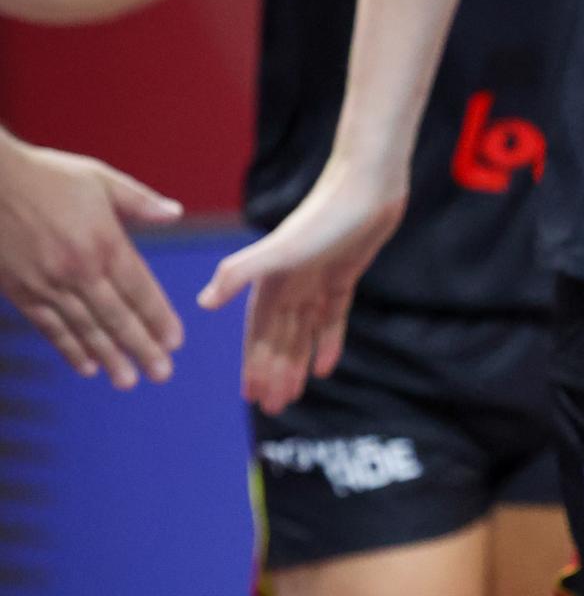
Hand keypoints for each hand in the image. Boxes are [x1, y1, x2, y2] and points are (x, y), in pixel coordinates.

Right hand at [0, 136, 183, 384]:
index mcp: (104, 241)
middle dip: (142, 348)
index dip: (158, 318)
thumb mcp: (99, 178)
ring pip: (85, 328)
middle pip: (117, 317)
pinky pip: (50, 326)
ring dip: (109, 357)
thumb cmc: (46, 175)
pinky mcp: (21, 291)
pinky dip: (69, 348)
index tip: (174, 341)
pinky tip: (86, 366)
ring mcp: (48, 283)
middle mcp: (79, 269)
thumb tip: (174, 214)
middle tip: (162, 374)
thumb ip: (140, 201)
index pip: (139, 289)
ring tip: (127, 380)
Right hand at [198, 155, 406, 412]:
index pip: (259, 333)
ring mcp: (316, 281)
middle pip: (280, 338)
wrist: (367, 187)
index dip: (254, 364)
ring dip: (297, 363)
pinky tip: (325, 367)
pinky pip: (331, 318)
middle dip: (275, 372)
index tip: (250, 397)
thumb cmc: (324, 217)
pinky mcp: (343, 276)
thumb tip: (203, 304)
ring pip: (303, 333)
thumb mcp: (281, 251)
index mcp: (270, 283)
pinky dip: (327, 342)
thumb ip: (240, 274)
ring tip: (293, 395)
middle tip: (273, 408)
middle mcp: (290, 285)